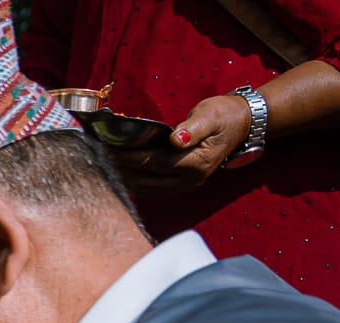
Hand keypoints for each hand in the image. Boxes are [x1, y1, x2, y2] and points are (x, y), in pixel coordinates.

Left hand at [112, 94, 252, 194]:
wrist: (241, 126)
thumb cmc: (223, 116)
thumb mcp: (211, 115)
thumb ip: (194, 128)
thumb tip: (177, 139)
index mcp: (194, 163)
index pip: (153, 163)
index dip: (130, 157)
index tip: (109, 149)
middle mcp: (188, 181)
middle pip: (144, 181)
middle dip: (120, 169)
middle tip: (98, 156)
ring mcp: (183, 187)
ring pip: (144, 189)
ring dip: (124, 178)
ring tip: (103, 164)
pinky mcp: (178, 186)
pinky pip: (150, 188)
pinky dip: (133, 180)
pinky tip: (118, 171)